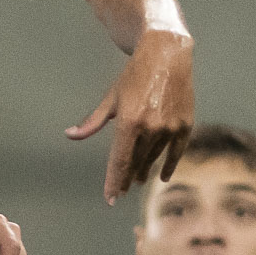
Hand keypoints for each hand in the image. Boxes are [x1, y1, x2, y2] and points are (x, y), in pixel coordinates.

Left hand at [66, 29, 193, 203]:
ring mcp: (170, 127)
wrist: (166, 57)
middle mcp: (151, 127)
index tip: (109, 197)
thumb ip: (92, 122)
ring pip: (154, 158)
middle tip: (119, 191)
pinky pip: (176, 153)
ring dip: (144, 171)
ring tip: (136, 181)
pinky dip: (168, 165)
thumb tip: (70, 135)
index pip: (119, 160)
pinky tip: (161, 176)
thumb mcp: (111, 98)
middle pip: (136, 161)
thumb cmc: (134, 76)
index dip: (113, 180)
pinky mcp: (185, 126)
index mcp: (129, 121)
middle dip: (126, 178)